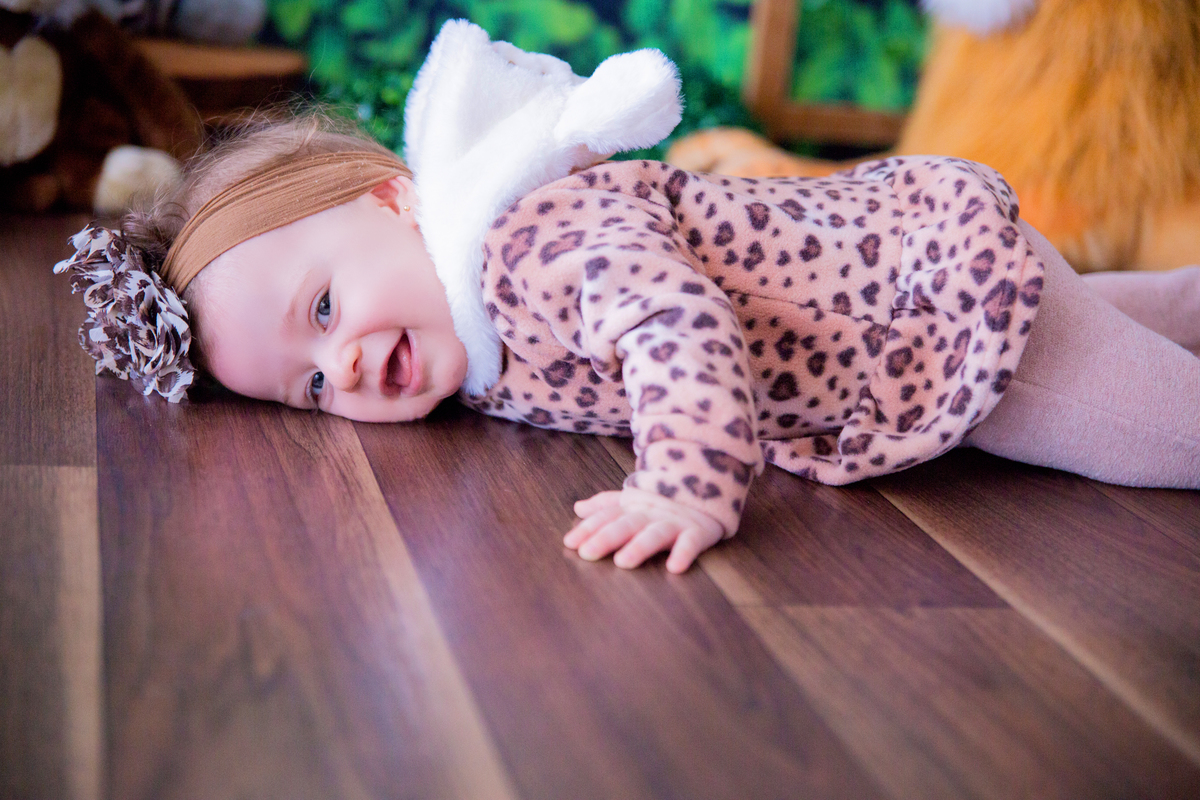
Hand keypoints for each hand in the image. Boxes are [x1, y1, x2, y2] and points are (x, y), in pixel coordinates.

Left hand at [564, 488, 725, 572]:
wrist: (708, 488)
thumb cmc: (663, 502)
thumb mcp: (634, 502)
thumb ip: (606, 506)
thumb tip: (578, 508)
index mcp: (633, 508)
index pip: (607, 517)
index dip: (589, 528)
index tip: (570, 543)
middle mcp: (651, 514)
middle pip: (626, 524)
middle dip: (607, 537)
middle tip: (587, 553)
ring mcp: (674, 522)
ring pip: (655, 534)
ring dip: (639, 546)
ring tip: (623, 562)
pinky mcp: (698, 532)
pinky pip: (691, 543)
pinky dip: (684, 554)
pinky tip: (675, 568)